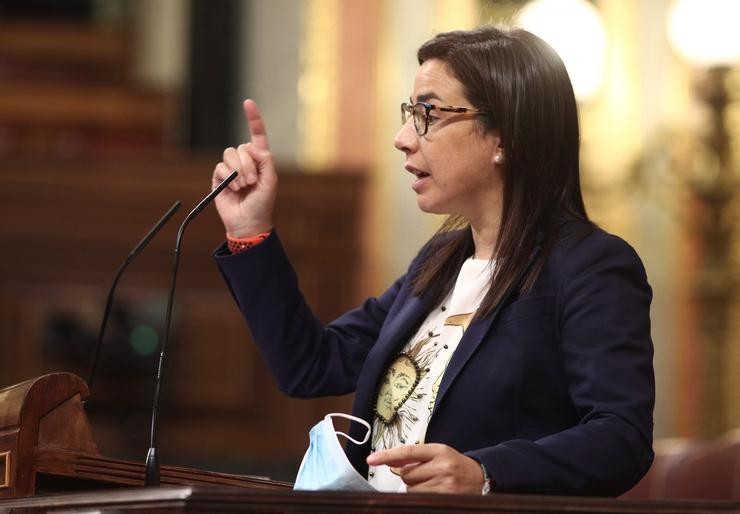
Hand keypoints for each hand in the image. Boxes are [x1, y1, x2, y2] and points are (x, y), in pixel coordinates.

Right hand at [212, 99, 276, 236]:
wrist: (248, 222)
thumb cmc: (262, 204)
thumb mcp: (271, 182)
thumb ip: (266, 162)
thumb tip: (253, 147)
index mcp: (260, 160)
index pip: (256, 136)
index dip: (253, 119)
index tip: (248, 103)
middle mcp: (245, 161)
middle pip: (241, 147)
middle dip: (247, 164)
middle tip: (252, 182)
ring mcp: (231, 169)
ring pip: (229, 154)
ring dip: (238, 170)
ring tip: (243, 186)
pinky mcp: (219, 178)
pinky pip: (220, 167)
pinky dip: (227, 177)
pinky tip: (233, 189)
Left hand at [366, 443, 486, 493]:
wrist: (480, 477)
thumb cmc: (455, 465)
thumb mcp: (438, 453)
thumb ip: (415, 456)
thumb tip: (391, 460)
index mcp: (439, 451)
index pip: (407, 452)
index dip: (387, 455)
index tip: (372, 459)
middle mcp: (441, 466)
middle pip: (406, 474)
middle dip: (411, 476)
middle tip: (426, 475)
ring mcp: (444, 484)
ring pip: (411, 489)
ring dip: (416, 488)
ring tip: (432, 484)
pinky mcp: (445, 499)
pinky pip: (419, 498)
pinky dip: (422, 496)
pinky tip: (434, 491)